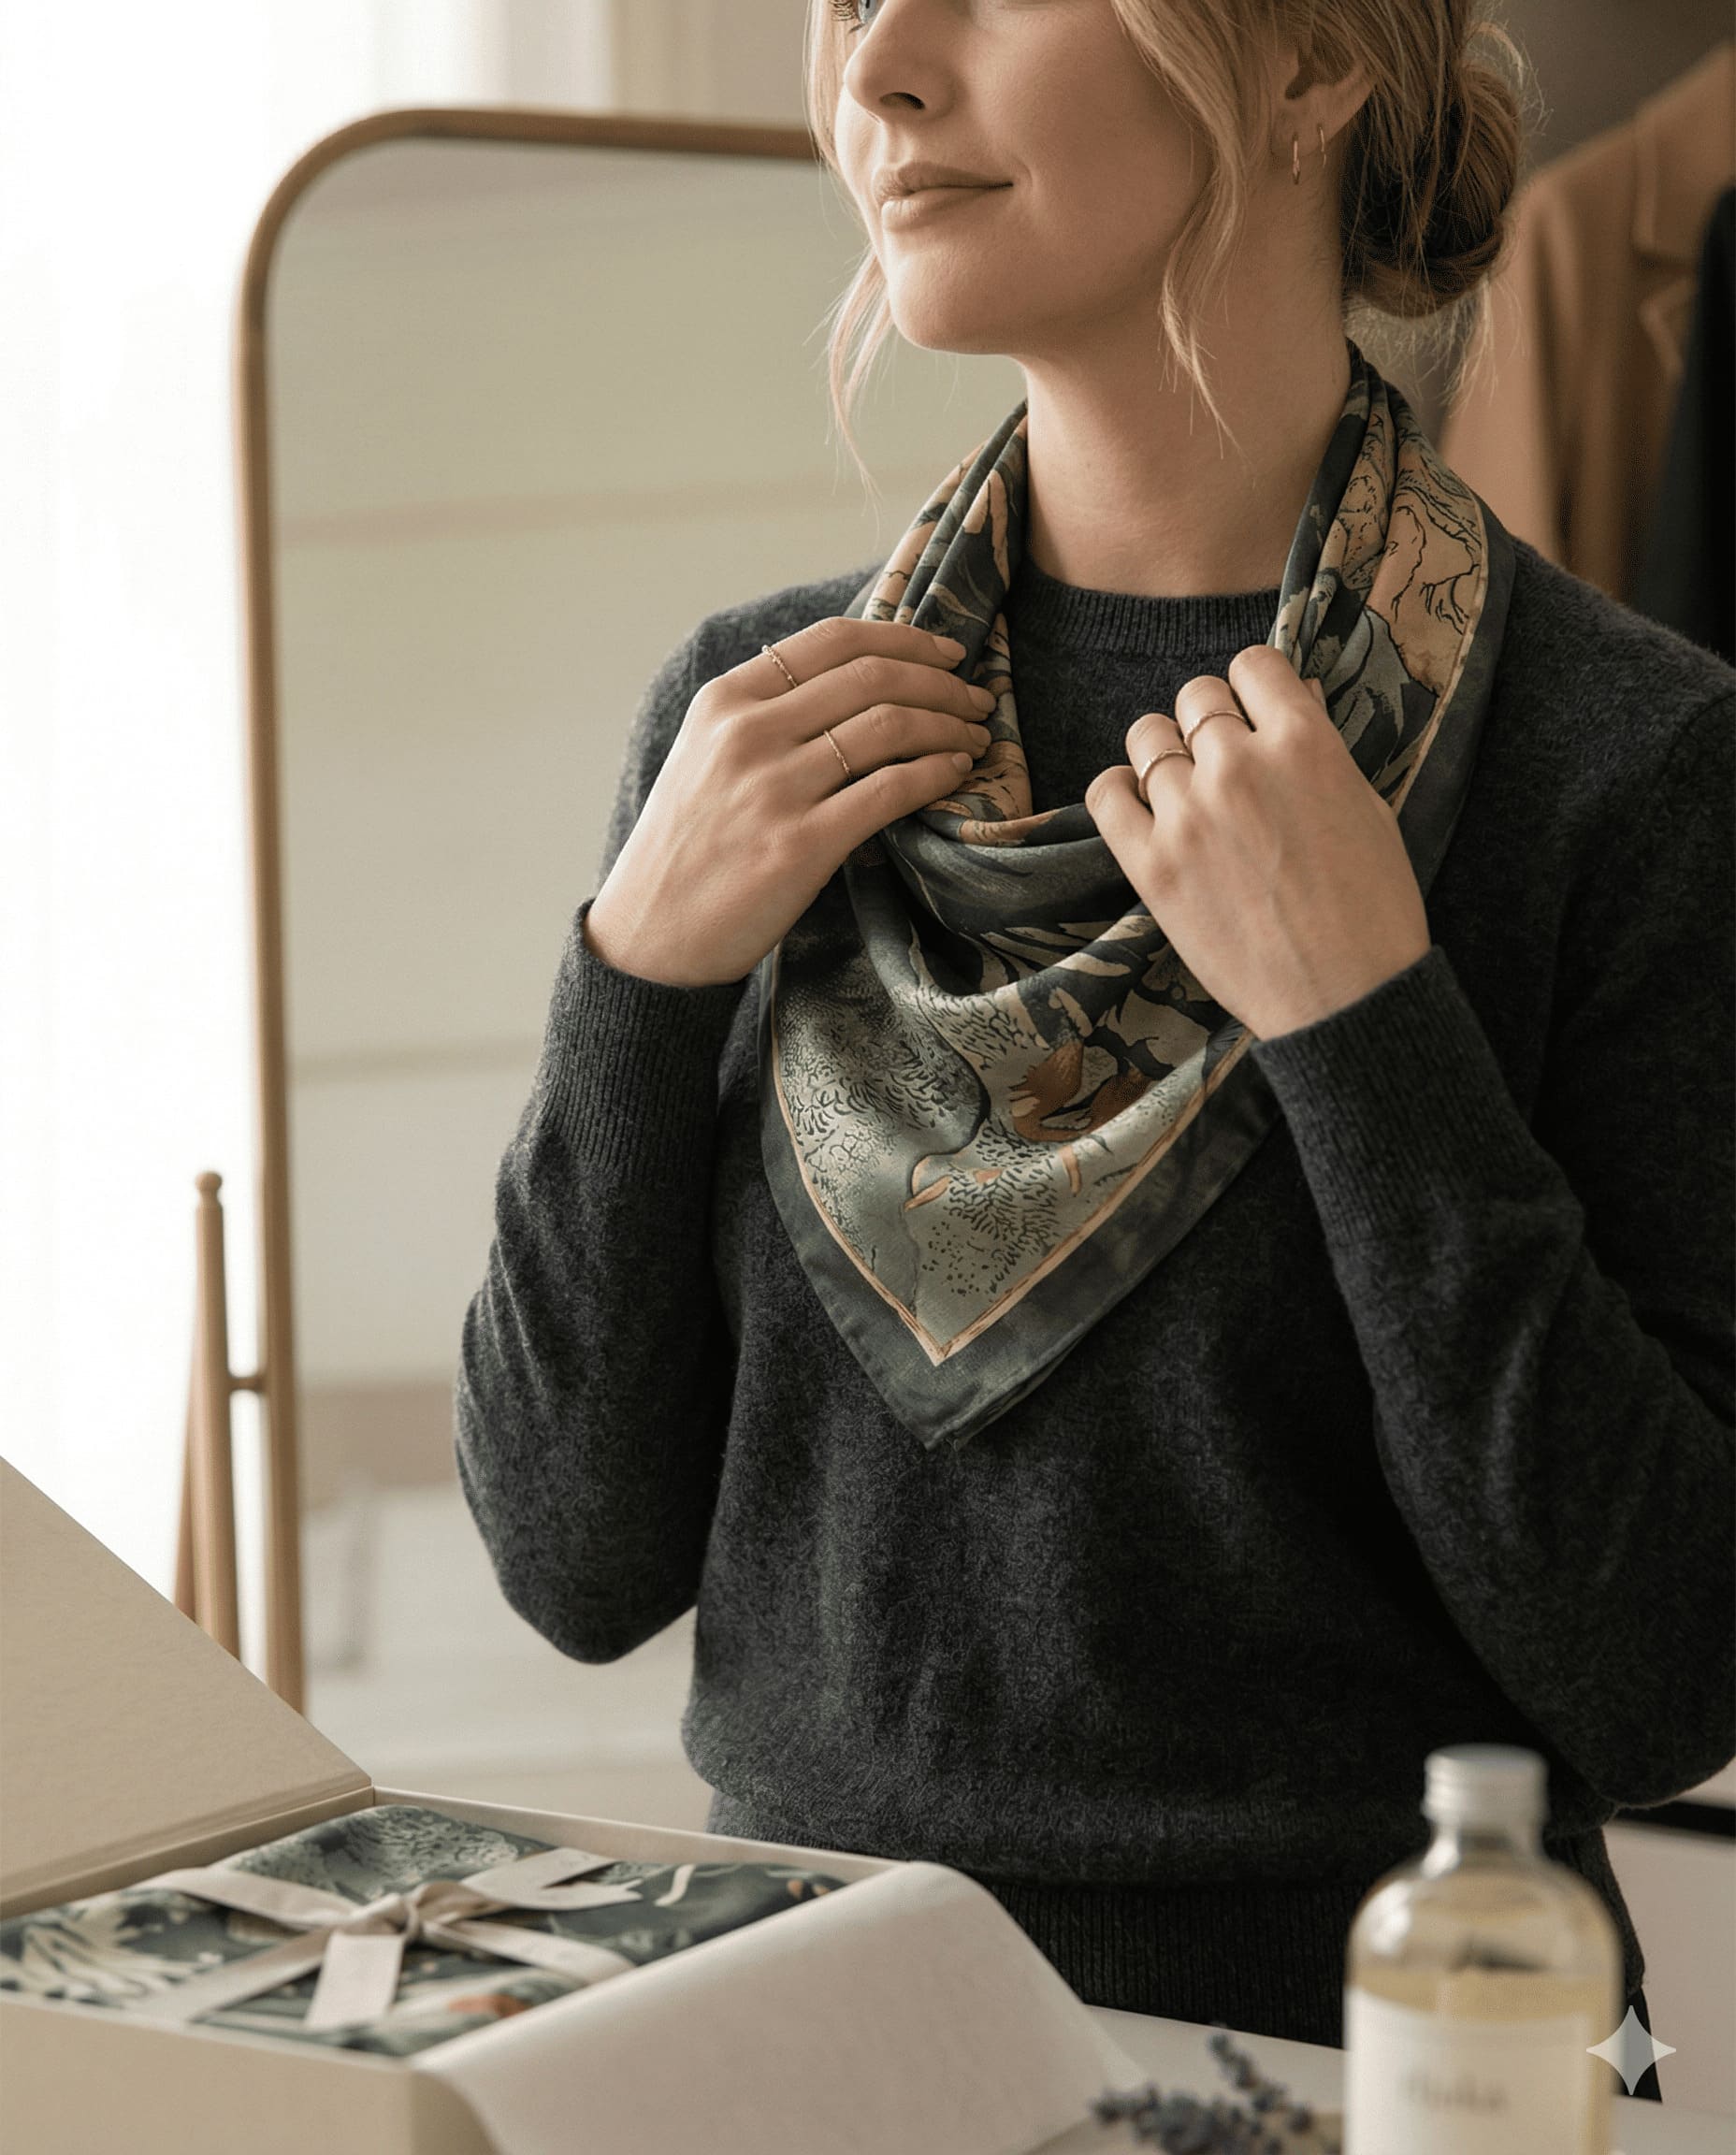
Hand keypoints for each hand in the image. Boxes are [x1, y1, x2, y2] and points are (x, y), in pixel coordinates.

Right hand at [586, 617, 995, 985]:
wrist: (650, 935)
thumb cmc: (688, 848)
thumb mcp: (705, 756)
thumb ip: (765, 715)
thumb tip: (856, 682)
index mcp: (725, 701)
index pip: (833, 640)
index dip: (906, 638)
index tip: (946, 652)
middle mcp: (746, 734)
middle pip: (872, 677)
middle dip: (941, 682)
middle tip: (976, 699)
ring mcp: (772, 789)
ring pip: (888, 727)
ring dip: (948, 726)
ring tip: (974, 738)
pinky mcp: (799, 846)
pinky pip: (888, 791)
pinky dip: (934, 775)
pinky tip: (954, 774)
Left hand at [1084, 646, 1431, 1040]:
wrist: (1344, 997)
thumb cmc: (1372, 909)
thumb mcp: (1368, 808)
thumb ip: (1319, 751)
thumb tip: (1292, 702)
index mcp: (1304, 743)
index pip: (1254, 665)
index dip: (1253, 685)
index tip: (1254, 712)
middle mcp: (1239, 765)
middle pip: (1196, 697)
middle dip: (1210, 721)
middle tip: (1222, 761)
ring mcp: (1188, 813)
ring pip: (1147, 737)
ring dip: (1164, 754)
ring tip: (1184, 789)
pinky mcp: (1151, 863)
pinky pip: (1105, 794)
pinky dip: (1118, 792)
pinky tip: (1141, 811)